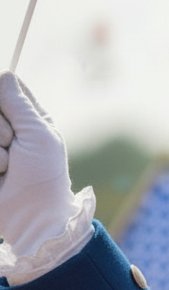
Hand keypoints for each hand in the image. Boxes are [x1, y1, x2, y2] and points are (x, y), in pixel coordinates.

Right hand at [0, 72, 92, 283]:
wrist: (30, 217)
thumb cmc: (44, 177)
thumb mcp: (39, 135)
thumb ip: (19, 102)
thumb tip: (5, 73)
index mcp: (27, 117)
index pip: (4, 85)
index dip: (3, 98)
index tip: (13, 119)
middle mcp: (6, 127)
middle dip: (1, 128)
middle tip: (14, 148)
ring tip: (7, 166)